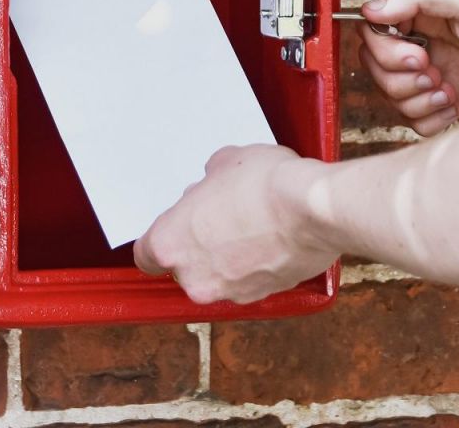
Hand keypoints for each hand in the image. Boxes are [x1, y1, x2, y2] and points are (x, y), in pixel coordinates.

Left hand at [133, 143, 336, 304]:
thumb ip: (207, 183)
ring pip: (217, 275)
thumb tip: (212, 188)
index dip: (160, 239)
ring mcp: (230, 292)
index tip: (174, 226)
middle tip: (218, 214)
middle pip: (184, 264)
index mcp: (172, 245)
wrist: (312, 208)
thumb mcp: (223, 162)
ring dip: (227, 256)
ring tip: (250, 223)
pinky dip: (254, 264)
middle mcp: (195, 278)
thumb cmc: (262, 184)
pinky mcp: (263, 296)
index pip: (146, 255)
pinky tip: (269, 237)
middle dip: (198, 243)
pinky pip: (247, 280)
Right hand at [359, 0, 458, 135]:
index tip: (419, 56)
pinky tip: (457, 110)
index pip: (377, 26)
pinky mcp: (451, 108)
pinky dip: (428, 120)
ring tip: (450, 94)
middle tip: (435, 76)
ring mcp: (440, 76)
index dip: (387, 46)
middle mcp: (430, 41)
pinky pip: (415, 120)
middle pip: (377, 63)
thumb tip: (372, 7)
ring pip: (393, 94)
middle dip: (400, 76)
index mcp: (431, 10)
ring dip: (414, 100)